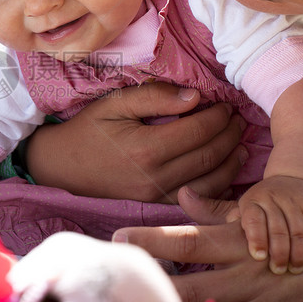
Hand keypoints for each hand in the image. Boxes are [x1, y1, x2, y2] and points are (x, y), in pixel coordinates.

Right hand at [26, 82, 246, 202]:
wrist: (62, 166)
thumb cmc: (88, 130)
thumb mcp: (114, 104)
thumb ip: (154, 97)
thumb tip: (195, 97)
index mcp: (147, 148)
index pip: (198, 130)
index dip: (219, 116)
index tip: (226, 104)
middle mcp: (156, 176)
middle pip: (210, 156)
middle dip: (230, 135)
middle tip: (239, 119)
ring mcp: (157, 195)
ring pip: (211, 182)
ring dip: (231, 161)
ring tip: (240, 143)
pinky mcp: (156, 204)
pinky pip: (198, 198)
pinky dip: (219, 184)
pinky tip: (225, 169)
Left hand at [113, 191, 302, 301]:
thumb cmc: (298, 233)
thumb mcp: (261, 216)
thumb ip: (217, 210)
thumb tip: (183, 194)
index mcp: (238, 243)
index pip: (187, 240)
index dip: (152, 241)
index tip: (119, 237)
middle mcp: (245, 275)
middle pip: (191, 286)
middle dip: (154, 288)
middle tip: (118, 284)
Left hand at [237, 176, 302, 273]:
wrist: (294, 180)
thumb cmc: (264, 205)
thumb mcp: (248, 208)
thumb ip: (237, 225)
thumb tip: (226, 244)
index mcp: (254, 200)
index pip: (254, 220)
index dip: (256, 239)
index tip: (259, 258)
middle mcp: (274, 198)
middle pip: (278, 229)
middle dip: (279, 253)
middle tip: (278, 271)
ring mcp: (295, 201)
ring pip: (298, 232)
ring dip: (298, 254)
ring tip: (295, 270)